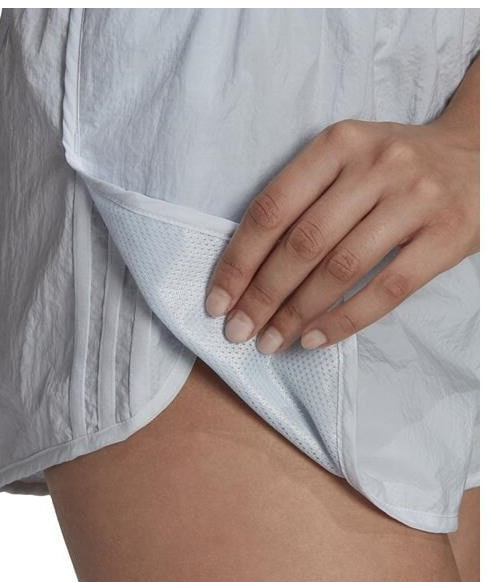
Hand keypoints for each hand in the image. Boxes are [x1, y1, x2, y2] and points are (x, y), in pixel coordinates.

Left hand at [204, 117, 478, 353]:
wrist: (479, 155)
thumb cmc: (395, 166)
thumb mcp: (347, 160)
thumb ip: (303, 198)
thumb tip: (250, 269)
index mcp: (338, 144)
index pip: (273, 208)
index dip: (239, 260)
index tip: (217, 301)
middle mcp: (375, 165)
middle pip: (303, 242)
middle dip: (262, 295)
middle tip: (238, 331)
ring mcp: (415, 198)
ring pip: (341, 267)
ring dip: (298, 313)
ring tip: (271, 341)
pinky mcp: (448, 234)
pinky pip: (388, 288)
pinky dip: (346, 320)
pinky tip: (315, 339)